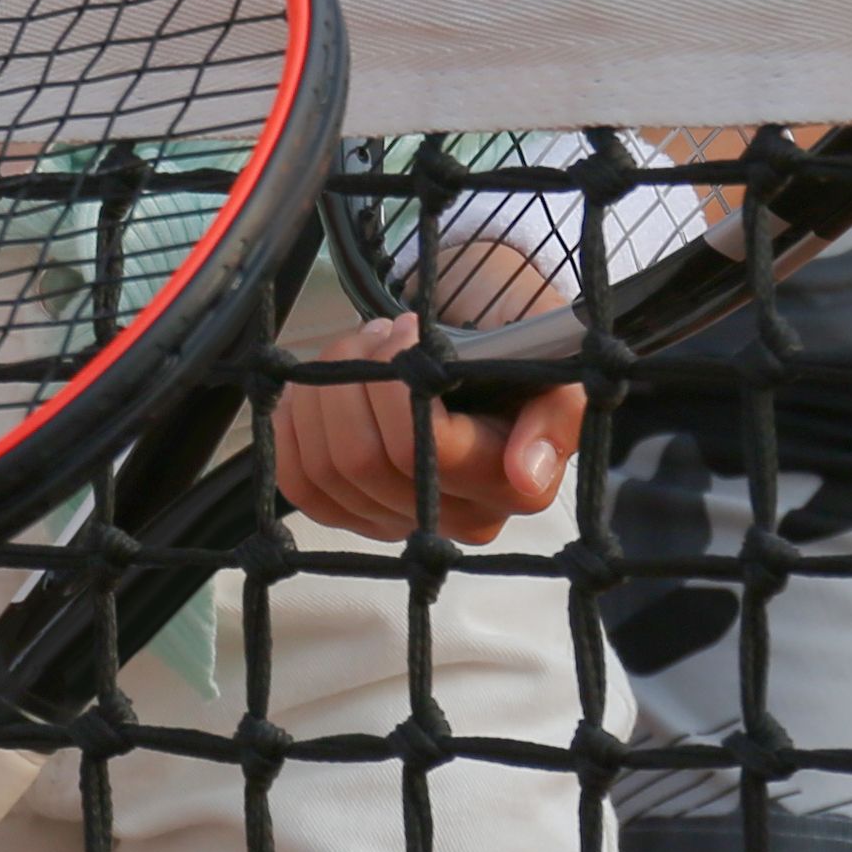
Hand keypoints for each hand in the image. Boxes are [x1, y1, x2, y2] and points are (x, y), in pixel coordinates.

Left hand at [265, 314, 582, 546]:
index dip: (398, 379)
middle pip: (364, 460)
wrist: (481, 349)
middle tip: (381, 332)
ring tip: (359, 350)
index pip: (423, 446)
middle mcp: (457, 520)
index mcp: (509, 487)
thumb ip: (555, 417)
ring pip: (327, 469)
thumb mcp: (554, 367)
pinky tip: (318, 389)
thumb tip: (525, 476)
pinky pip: (302, 485)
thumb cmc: (516, 350)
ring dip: (325, 390)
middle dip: (357, 375)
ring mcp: (402, 523)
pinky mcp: (355, 514)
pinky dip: (296, 428)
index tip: (411, 329)